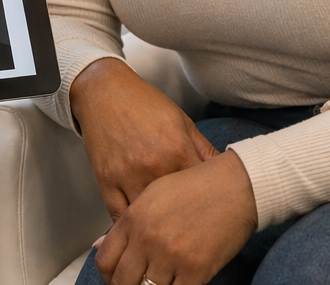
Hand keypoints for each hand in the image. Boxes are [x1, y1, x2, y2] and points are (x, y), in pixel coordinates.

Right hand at [70, 57, 214, 217]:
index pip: (201, 191)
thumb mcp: (181, 120)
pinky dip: (129, 229)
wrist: (104, 91)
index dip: (210, 206)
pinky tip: (138, 233)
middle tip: (192, 233)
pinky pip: (118, 216)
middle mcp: (153, 166)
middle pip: (176, 211)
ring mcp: (127, 176)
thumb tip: (226, 171)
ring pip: (147, 219)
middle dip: (186, 224)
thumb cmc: (143, 103)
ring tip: (168, 240)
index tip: (214, 215)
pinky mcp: (106, 181)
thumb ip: (203, 149)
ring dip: (157, 230)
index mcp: (177, 149)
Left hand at [93, 149, 257, 284]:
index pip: (105, 261)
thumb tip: (99, 246)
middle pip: (122, 282)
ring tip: (159, 281)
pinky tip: (178, 283)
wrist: (235, 187)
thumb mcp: (152, 194)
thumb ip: (126, 223)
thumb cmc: (196, 187)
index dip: (108, 276)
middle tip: (137, 284)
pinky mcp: (196, 270)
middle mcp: (148, 239)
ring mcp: (171, 256)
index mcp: (134, 219)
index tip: (116, 279)